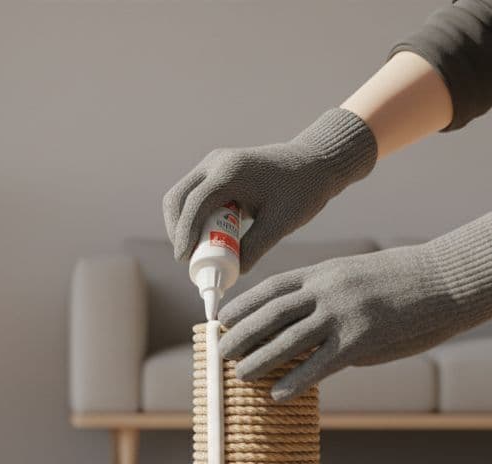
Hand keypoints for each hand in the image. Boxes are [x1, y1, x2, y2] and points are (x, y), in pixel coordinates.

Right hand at [162, 108, 376, 271]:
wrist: (314, 162)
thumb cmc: (302, 190)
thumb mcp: (280, 224)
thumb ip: (255, 248)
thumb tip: (232, 273)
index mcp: (231, 171)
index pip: (194, 203)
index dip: (184, 234)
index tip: (184, 260)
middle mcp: (215, 163)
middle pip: (177, 198)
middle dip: (177, 231)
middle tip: (188, 258)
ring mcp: (212, 164)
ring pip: (180, 197)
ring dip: (183, 224)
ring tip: (198, 250)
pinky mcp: (215, 171)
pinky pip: (192, 195)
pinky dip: (192, 217)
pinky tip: (207, 235)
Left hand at [220, 214, 491, 400]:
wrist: (450, 277)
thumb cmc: (405, 279)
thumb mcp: (357, 276)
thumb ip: (328, 300)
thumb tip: (306, 333)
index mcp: (323, 272)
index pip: (271, 288)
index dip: (243, 304)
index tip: (222, 318)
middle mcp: (327, 290)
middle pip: (271, 315)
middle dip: (240, 334)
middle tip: (218, 352)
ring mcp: (344, 314)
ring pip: (288, 341)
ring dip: (260, 360)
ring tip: (239, 375)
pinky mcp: (364, 339)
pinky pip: (321, 365)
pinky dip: (296, 381)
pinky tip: (278, 395)